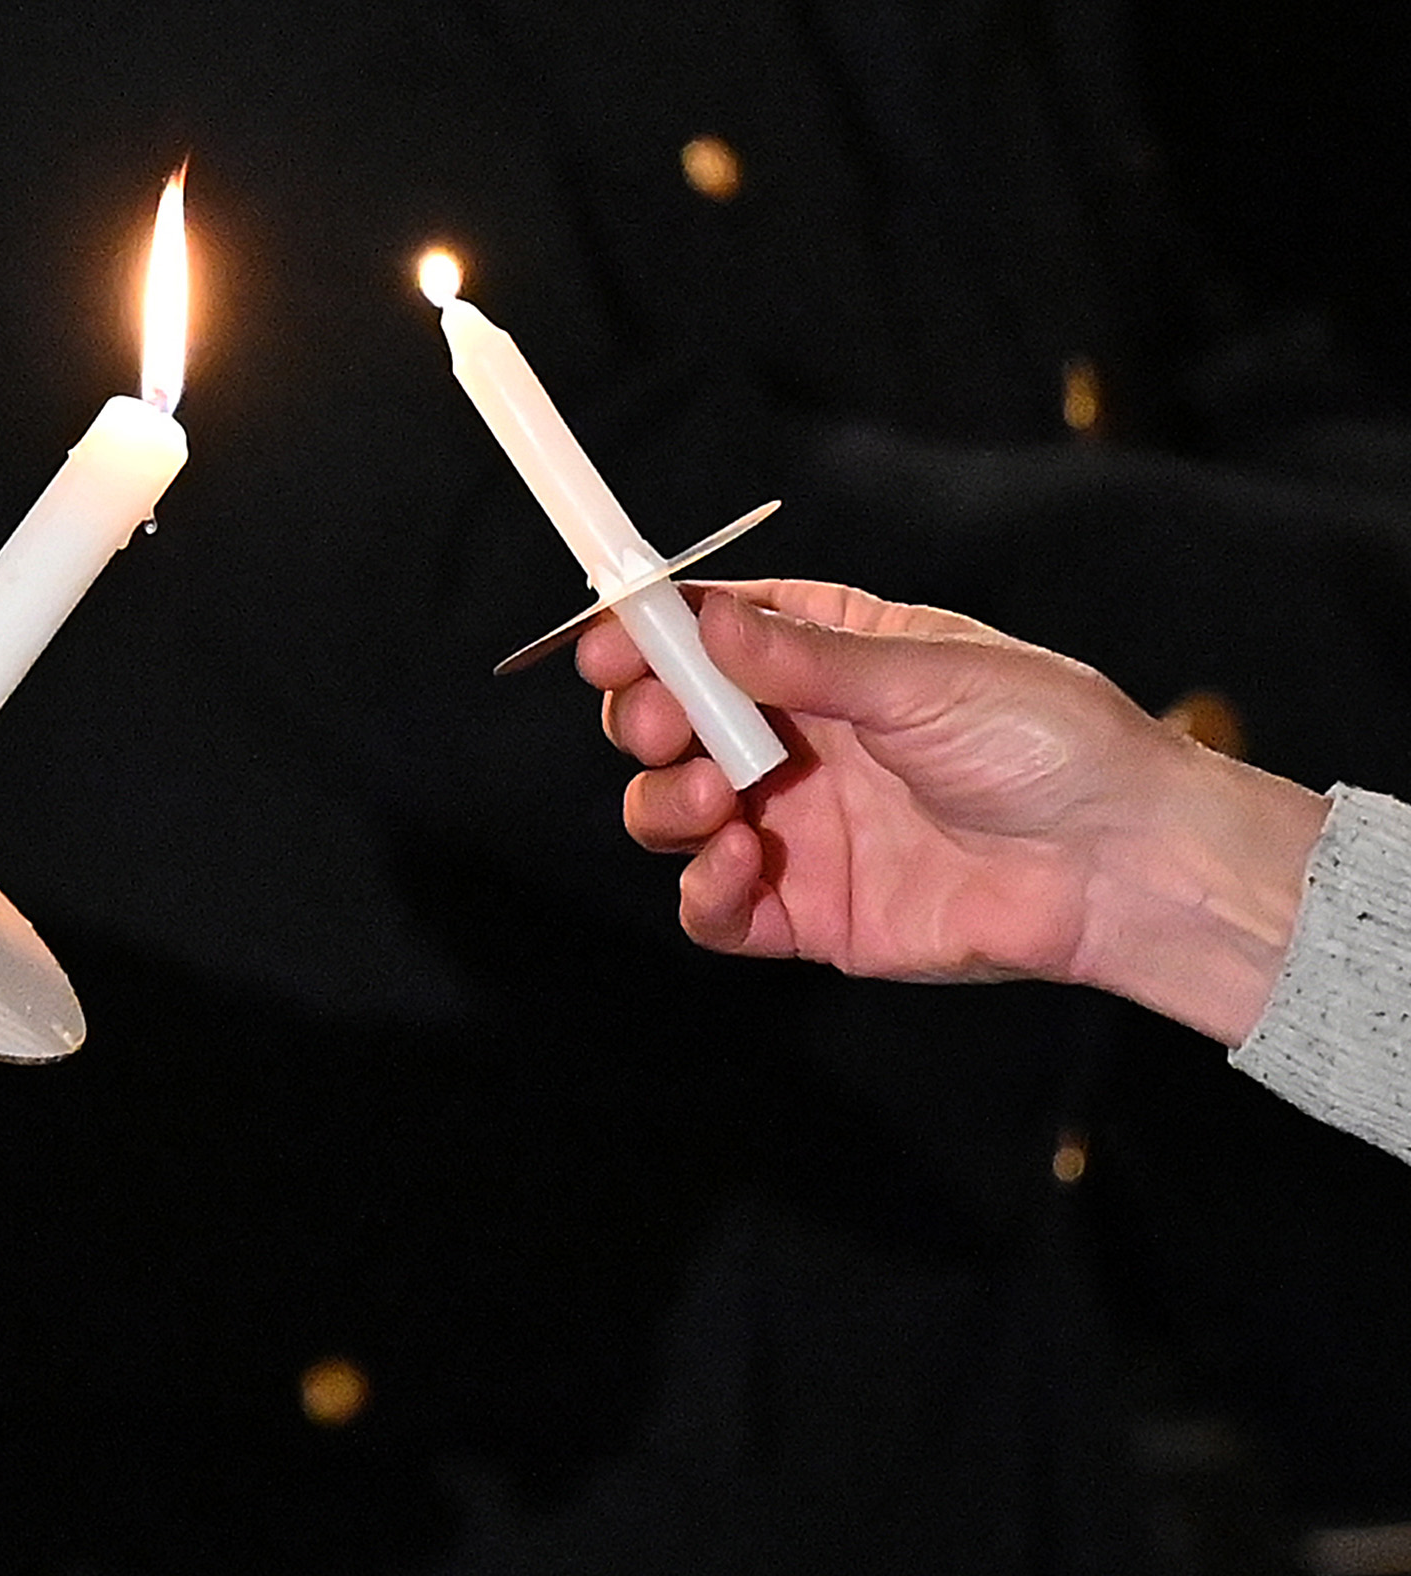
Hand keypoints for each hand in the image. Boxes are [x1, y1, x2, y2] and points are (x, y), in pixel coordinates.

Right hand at [575, 581, 1325, 1042]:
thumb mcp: (925, 675)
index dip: (648, 636)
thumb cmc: (1049, 743)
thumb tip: (703, 618)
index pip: (710, 633)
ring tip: (715, 799)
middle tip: (663, 724)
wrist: (1120, 865)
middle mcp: (799, 738)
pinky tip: (740, 863)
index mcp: (829, 657)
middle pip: (669, 720)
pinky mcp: (806, 911)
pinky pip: (714, 907)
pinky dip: (703, 888)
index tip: (609, 643)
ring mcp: (795, 826)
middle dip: (645, 719)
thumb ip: (804, 657)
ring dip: (664, 801)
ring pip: (670, 811)